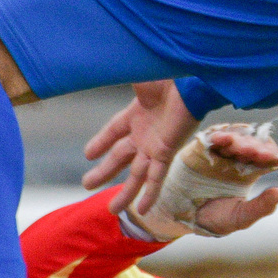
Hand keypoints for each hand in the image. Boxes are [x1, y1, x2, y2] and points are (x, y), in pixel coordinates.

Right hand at [80, 81, 204, 218]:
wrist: (190, 80)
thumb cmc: (168, 74)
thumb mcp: (136, 77)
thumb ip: (118, 78)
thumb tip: (97, 66)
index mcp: (137, 113)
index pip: (114, 131)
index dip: (100, 142)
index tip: (88, 154)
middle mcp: (145, 132)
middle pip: (119, 157)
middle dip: (104, 172)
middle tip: (87, 184)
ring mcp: (155, 145)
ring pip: (136, 175)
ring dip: (125, 192)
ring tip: (113, 211)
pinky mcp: (166, 152)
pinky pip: (155, 177)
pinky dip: (149, 193)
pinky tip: (143, 209)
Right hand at [133, 122, 277, 238]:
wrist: (185, 219)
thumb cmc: (216, 218)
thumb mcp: (240, 217)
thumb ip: (261, 207)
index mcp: (252, 170)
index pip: (268, 155)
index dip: (271, 154)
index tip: (272, 158)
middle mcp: (239, 158)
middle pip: (253, 143)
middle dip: (255, 145)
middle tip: (254, 152)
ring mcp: (221, 151)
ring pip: (235, 136)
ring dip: (238, 139)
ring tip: (239, 147)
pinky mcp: (202, 148)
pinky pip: (212, 137)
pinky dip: (218, 135)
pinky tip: (221, 138)